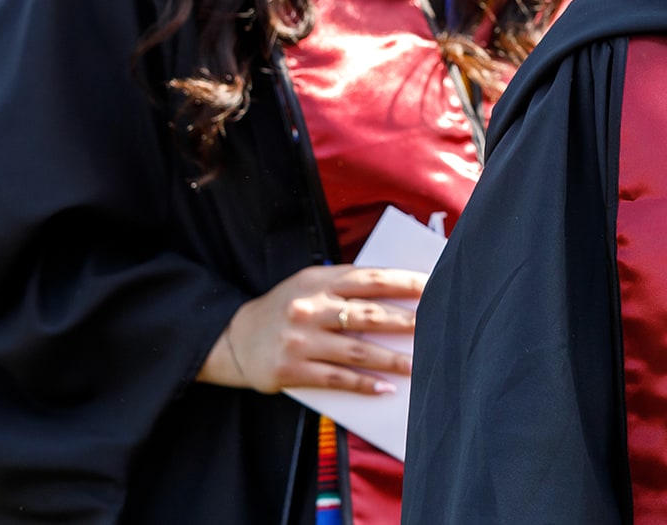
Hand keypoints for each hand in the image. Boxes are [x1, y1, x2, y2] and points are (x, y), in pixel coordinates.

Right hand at [198, 265, 424, 395]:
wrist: (231, 339)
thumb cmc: (284, 308)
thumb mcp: (309, 285)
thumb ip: (344, 286)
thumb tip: (395, 293)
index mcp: (318, 280)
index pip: (370, 279)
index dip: (404, 282)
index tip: (432, 286)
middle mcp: (310, 307)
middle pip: (368, 314)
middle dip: (405, 321)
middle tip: (434, 326)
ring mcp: (300, 340)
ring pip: (357, 350)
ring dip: (392, 359)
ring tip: (419, 364)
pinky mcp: (291, 370)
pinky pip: (336, 379)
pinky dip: (363, 384)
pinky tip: (385, 388)